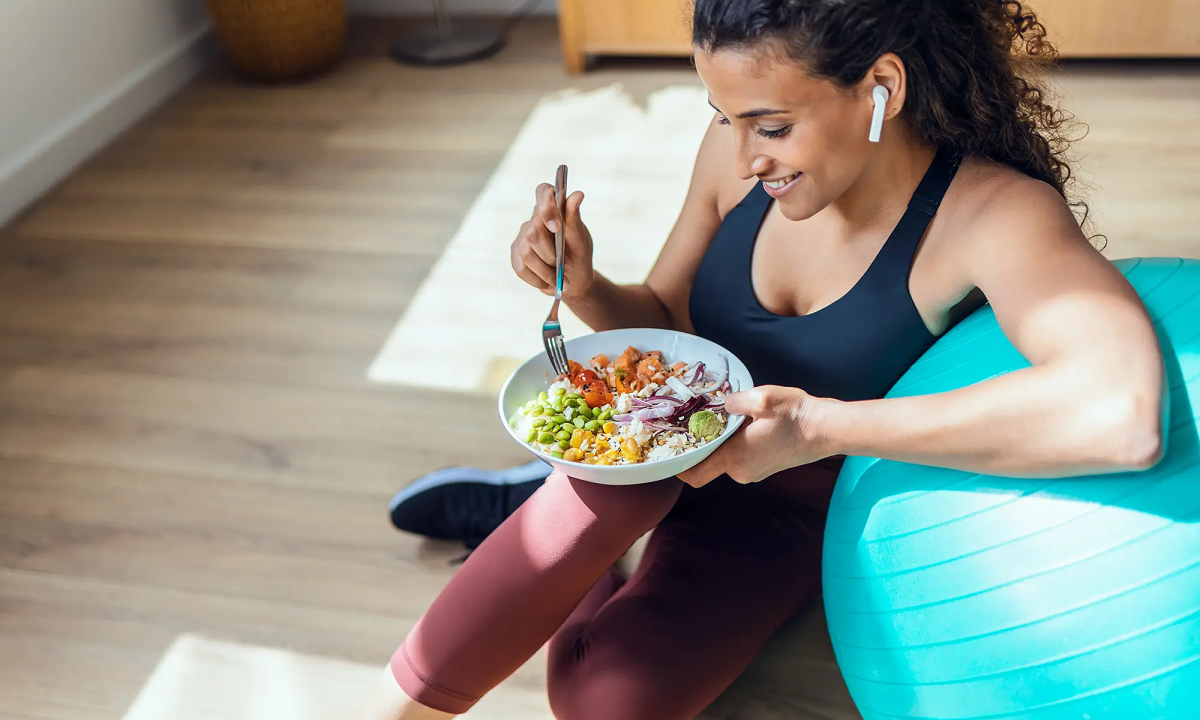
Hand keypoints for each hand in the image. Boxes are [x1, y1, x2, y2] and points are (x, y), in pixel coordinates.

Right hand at [510, 183, 594, 301]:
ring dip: (547, 271)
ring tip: (562, 280)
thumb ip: (575, 217)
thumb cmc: (579, 254)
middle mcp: (533, 221)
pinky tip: (550, 283)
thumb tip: (578, 194)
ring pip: (527, 253)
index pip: (542, 192)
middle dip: (551, 253)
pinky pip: (522, 269)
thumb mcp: (581, 238)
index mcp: (551, 210)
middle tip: (568, 265)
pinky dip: (539, 280)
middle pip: (533, 232)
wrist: (575, 280)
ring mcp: (521, 240)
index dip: (546, 206)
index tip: (556, 227)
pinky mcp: (516, 258)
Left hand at [677, 386, 831, 488]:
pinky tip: (746, 423)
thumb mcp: (762, 399)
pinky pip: (741, 456)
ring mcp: (755, 472)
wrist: (828, 429)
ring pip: (726, 457)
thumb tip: (722, 405)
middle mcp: (742, 471)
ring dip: (722, 440)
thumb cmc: (796, 415)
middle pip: (709, 462)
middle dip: (703, 443)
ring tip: (727, 416)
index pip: (694, 475)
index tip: (671, 447)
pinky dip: (737, 442)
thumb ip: (733, 402)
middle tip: (699, 418)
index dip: (678, 465)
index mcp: (735, 459)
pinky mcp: (766, 466)